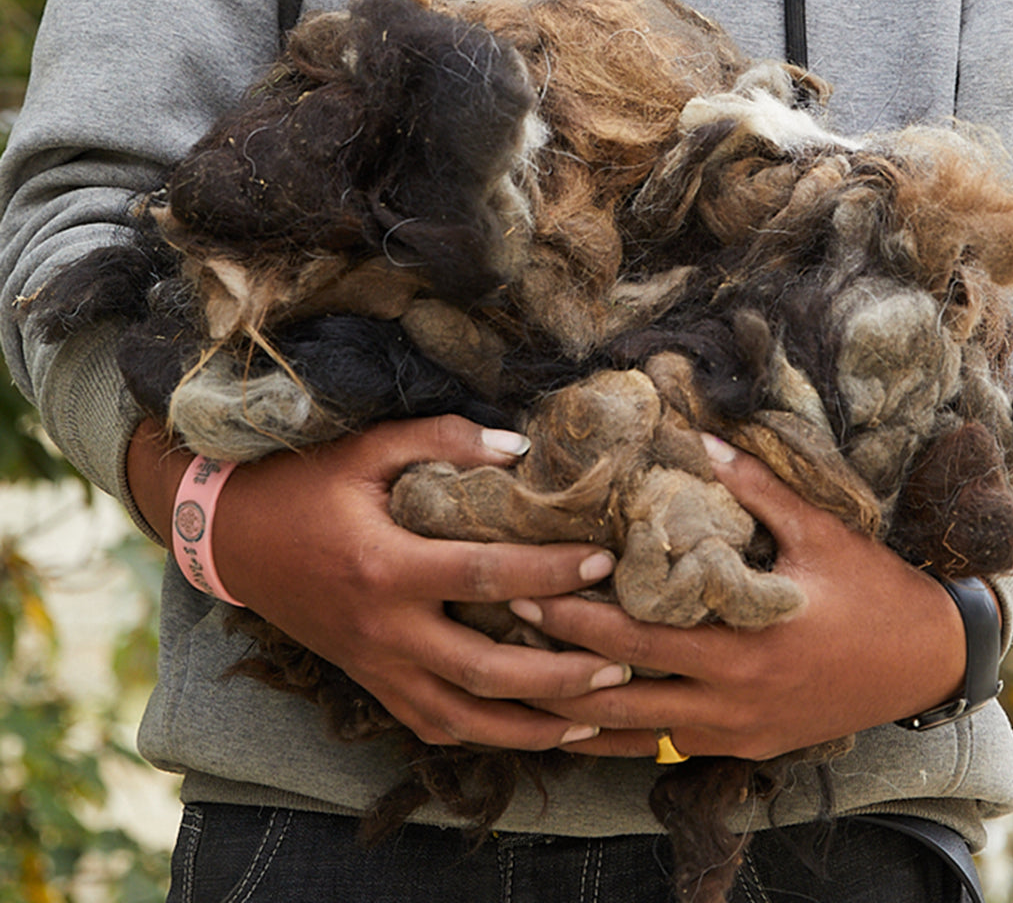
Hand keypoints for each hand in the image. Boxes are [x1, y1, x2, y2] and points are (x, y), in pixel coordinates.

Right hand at [126, 415, 630, 750]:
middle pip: (486, 670)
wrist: (227, 538)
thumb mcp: (367, 449)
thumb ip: (443, 440)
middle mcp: (383, 630)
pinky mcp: (369, 683)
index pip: (486, 575)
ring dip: (532, 726)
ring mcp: (375, 666)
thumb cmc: (300, 485)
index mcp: (385, 566)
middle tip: (623, 663)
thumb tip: (521, 445)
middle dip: (560, 673)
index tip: (603, 563)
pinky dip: (483, 736)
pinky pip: (430, 725)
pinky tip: (529, 732)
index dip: (550, 571)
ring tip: (592, 719)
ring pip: (463, 719)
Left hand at [509, 435, 971, 760]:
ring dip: (580, 710)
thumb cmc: (877, 591)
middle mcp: (734, 697)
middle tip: (505, 631)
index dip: (576, 614)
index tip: (525, 586)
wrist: (931, 663)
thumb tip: (701, 439)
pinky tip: (587, 722)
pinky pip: (672, 747)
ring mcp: (740, 731)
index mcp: (746, 642)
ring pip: (638, 734)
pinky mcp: (749, 747)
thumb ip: (757, 490)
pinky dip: (627, 735)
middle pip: (622, 688)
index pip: (638, 635)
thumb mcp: (822, 532)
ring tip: (524, 683)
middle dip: (557, 661)